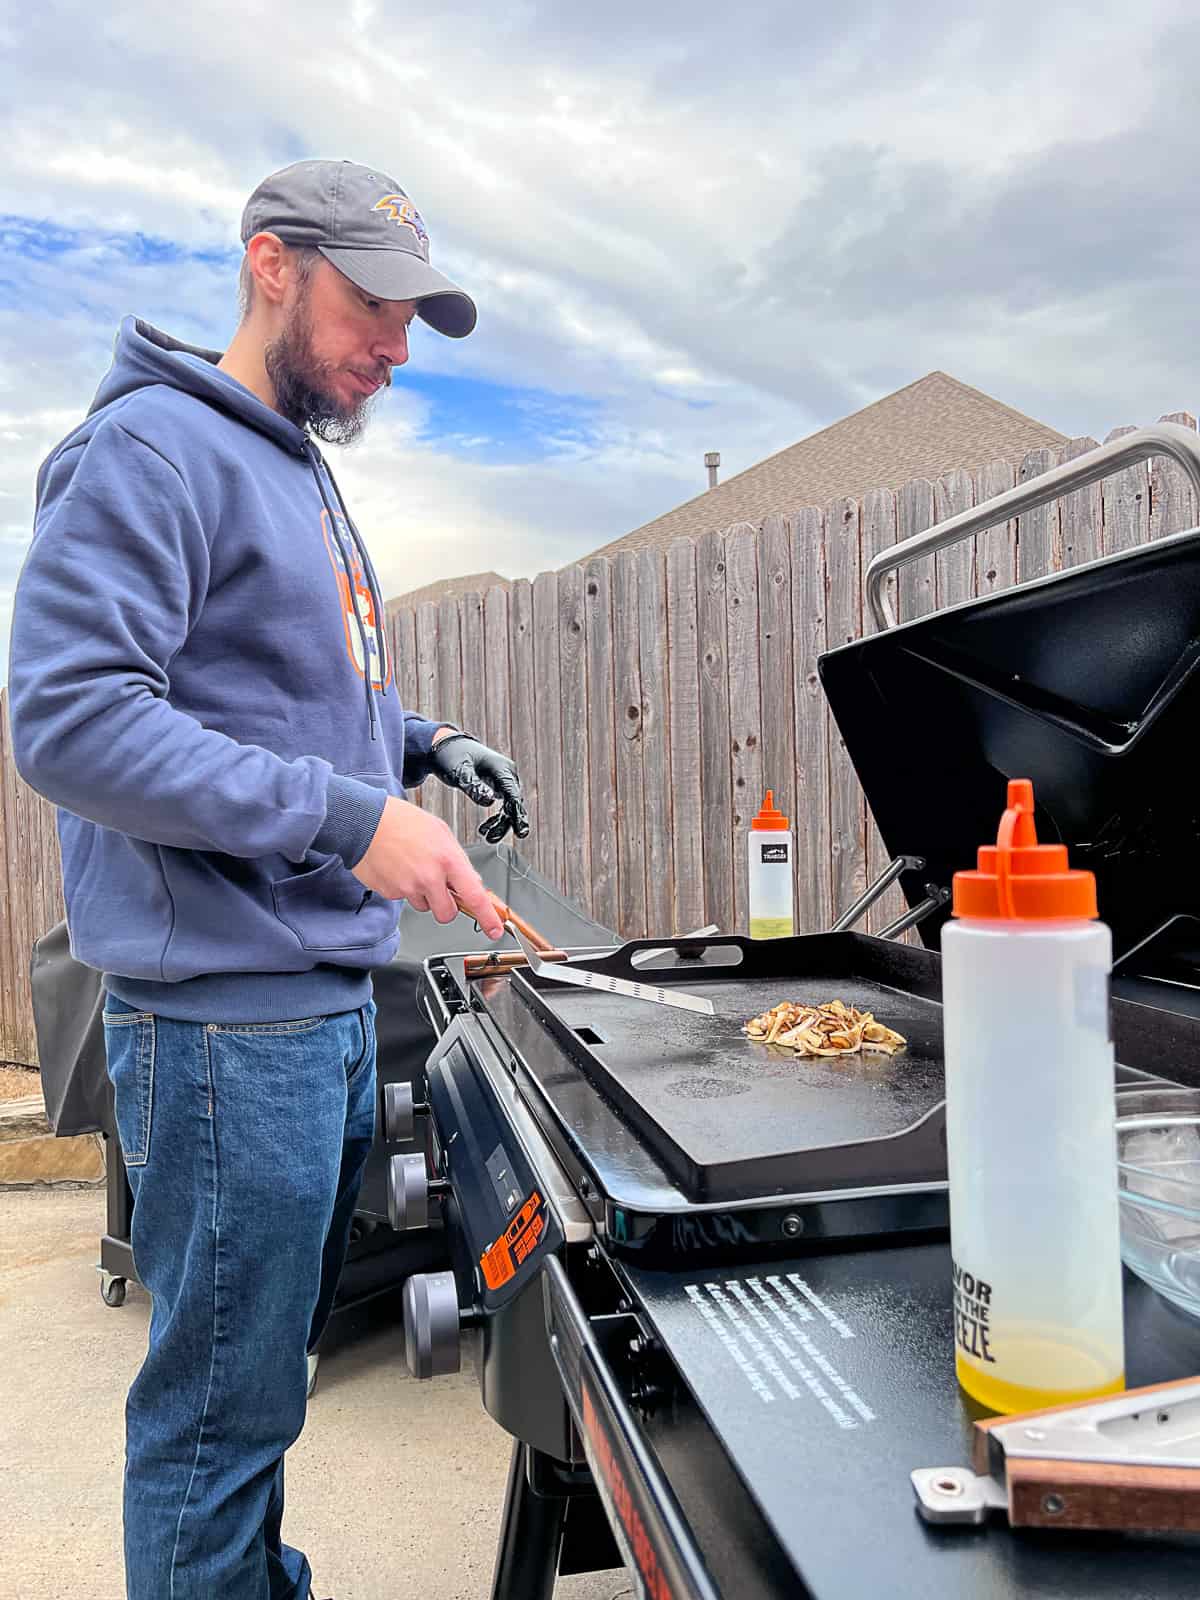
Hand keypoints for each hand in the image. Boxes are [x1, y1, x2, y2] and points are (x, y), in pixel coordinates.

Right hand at [349, 796, 503, 937]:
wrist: (365, 821)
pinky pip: (403, 899)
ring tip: (412, 867)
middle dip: (446, 906)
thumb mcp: (441, 832)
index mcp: (447, 860)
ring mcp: (408, 888)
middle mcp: (429, 878)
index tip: (495, 929)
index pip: (474, 896)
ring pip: (424, 906)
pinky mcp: (390, 893)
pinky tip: (398, 868)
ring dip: (423, 894)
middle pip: (447, 913)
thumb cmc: (402, 822)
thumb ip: (458, 859)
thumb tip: (470, 880)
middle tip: (439, 888)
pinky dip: (403, 888)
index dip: (488, 917)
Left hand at [430, 733, 529, 842]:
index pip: (513, 794)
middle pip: (514, 803)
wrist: (443, 747)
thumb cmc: (451, 756)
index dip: (518, 814)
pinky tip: (484, 829)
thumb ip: (474, 786)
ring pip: (509, 807)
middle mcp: (506, 773)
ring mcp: (502, 779)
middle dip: (505, 823)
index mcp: (501, 768)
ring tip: (486, 837)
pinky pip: (502, 805)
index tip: (521, 833)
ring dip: (500, 823)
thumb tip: (490, 802)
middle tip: (491, 839)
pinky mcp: (496, 785)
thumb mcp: (459, 772)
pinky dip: (495, 818)